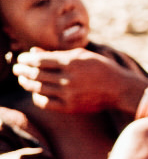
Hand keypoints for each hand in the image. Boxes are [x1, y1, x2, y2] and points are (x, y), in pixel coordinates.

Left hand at [13, 48, 135, 113]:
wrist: (120, 89)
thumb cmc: (101, 68)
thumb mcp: (82, 56)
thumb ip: (57, 54)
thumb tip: (34, 51)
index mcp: (72, 62)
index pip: (40, 60)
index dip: (27, 59)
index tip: (21, 59)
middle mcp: (69, 78)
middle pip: (36, 74)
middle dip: (22, 71)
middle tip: (17, 69)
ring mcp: (69, 93)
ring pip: (38, 88)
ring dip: (26, 83)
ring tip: (22, 80)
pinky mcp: (70, 106)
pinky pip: (45, 102)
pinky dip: (37, 97)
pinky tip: (35, 92)